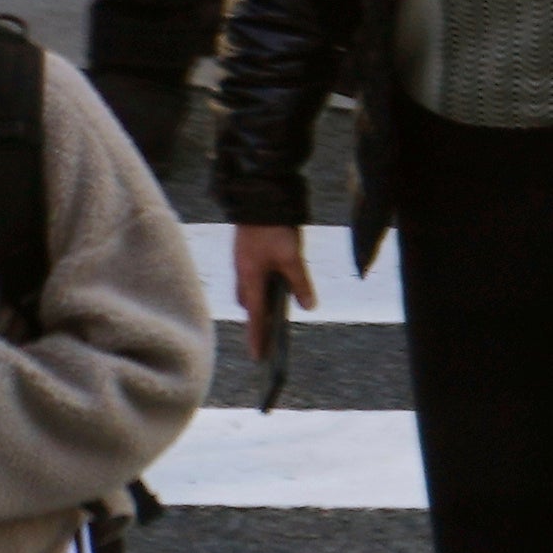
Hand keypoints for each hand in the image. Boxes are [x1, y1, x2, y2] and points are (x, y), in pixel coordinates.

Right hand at [232, 220, 315, 354]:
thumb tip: (308, 307)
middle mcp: (243, 272)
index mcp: (250, 277)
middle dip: (259, 319)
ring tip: (277, 310)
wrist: (259, 194)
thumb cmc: (274, 226)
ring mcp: (244, 261)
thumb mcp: (292, 256)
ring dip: (261, 299)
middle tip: (270, 335)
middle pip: (250, 304)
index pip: (255, 315)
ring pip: (251, 289)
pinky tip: (277, 279)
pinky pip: (254, 275)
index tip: (258, 358)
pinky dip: (263, 284)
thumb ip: (300, 283)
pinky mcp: (248, 251)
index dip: (257, 336)